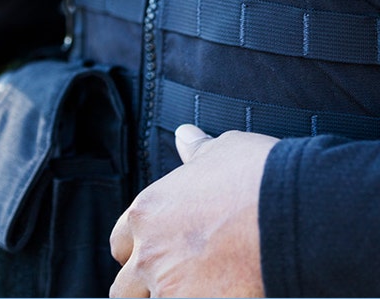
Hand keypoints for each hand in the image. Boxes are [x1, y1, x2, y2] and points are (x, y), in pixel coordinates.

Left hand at [109, 124, 279, 296]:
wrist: (297, 216)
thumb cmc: (260, 179)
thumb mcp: (222, 153)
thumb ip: (196, 151)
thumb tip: (186, 136)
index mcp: (147, 212)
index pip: (121, 242)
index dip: (139, 249)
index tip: (158, 252)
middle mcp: (149, 251)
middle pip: (126, 283)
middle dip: (144, 284)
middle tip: (174, 280)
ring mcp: (170, 285)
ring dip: (167, 296)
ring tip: (194, 290)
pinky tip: (219, 296)